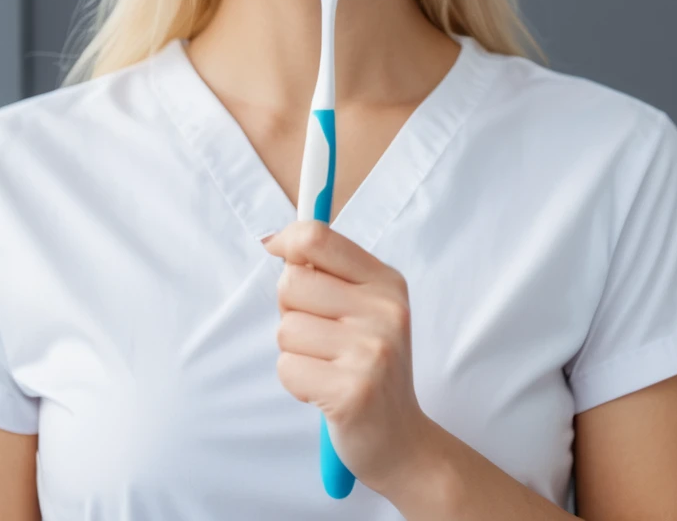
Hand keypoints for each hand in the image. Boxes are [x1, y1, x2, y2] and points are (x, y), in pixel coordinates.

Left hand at [261, 219, 434, 494]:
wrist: (402, 439)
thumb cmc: (370, 365)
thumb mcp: (366, 307)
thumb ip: (329, 272)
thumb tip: (275, 241)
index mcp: (386, 282)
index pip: (319, 238)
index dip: (287, 239)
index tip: (274, 247)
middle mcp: (384, 310)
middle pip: (292, 282)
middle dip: (290, 308)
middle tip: (318, 334)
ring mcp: (371, 350)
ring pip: (286, 328)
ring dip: (295, 351)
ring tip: (327, 365)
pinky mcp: (353, 391)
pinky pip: (287, 368)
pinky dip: (296, 381)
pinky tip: (324, 389)